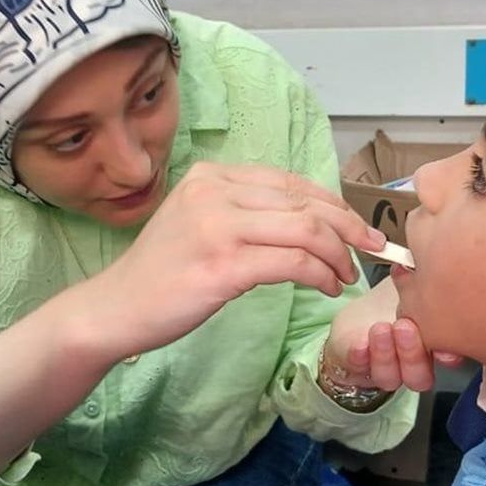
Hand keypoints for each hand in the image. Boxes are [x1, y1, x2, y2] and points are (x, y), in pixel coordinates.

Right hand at [87, 162, 385, 356]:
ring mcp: (218, 227)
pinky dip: (321, 274)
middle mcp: (215, 192)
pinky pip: (294, 263)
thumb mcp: (199, 223)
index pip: (291, 182)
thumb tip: (311, 220)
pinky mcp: (223, 265)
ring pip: (308, 229)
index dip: (334, 204)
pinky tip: (326, 287)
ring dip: (339, 255)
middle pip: (306, 202)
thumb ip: (244, 212)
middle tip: (370, 251)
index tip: (357, 228)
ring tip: (346, 275)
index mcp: (212, 176)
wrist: (115, 308)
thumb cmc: (162, 274)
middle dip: (349, 227)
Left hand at [322, 278, 461, 393]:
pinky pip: (359, 369)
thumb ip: (429, 285)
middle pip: (419, 376)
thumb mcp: (414, 288)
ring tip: (380, 329)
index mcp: (433, 350)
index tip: (446, 341)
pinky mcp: (357, 367)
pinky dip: (360, 357)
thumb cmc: (393, 303)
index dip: (450, 355)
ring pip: (389, 377)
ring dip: (386, 354)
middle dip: (412, 352)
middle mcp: (412, 367)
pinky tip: (361, 343)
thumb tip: (442, 263)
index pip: (448, 360)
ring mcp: (385, 370)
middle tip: (405, 326)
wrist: (357, 320)